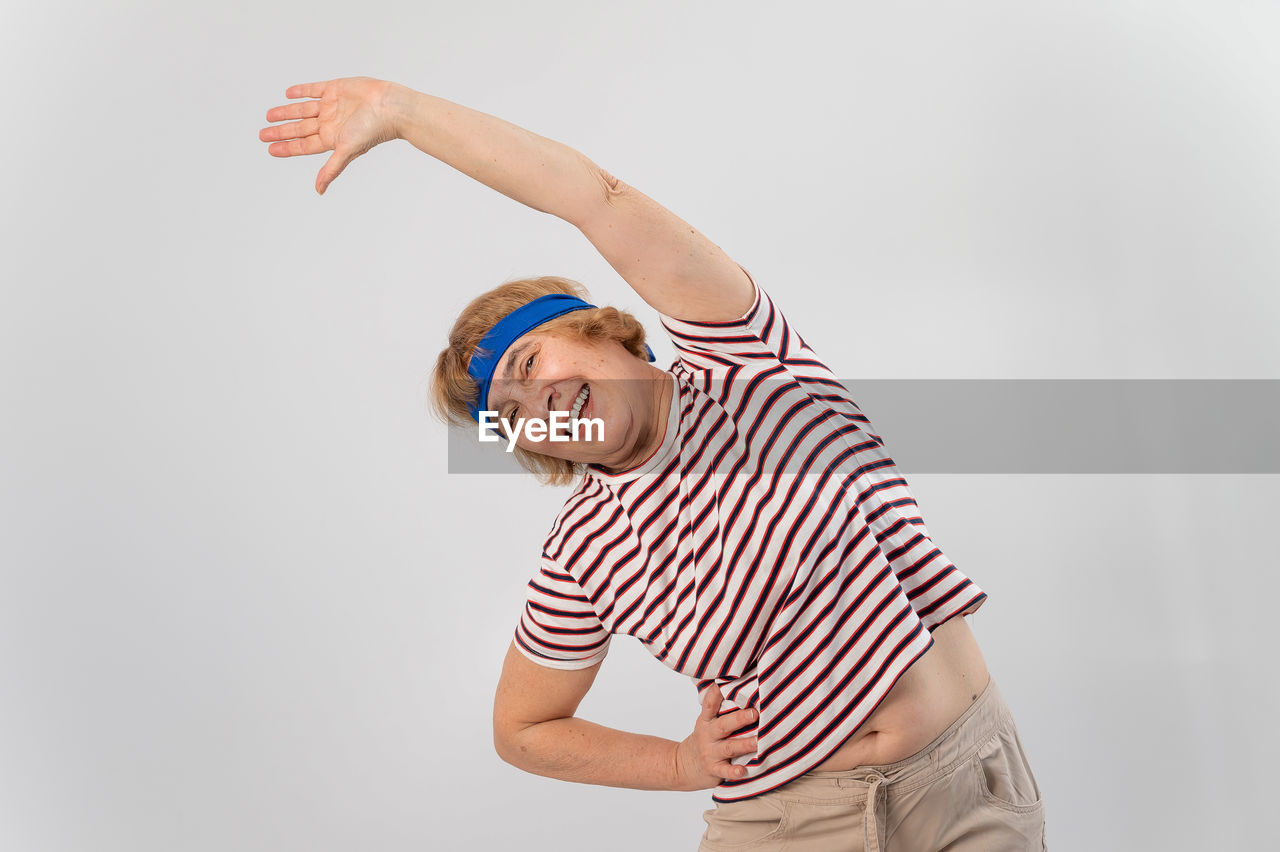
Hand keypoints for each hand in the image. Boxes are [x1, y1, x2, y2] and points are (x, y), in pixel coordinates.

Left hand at [259, 77, 400, 194]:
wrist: (389, 107)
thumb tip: (319, 190)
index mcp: (332, 139)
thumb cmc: (373, 131)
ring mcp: (332, 106)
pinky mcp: (336, 89)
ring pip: (303, 110)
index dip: (286, 147)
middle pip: (299, 129)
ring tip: (269, 115)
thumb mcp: (347, 151)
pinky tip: (289, 93)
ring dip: (286, 112)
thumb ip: (331, 169)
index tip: (270, 148)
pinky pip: (314, 90)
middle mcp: (330, 123)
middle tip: (262, 134)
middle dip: (281, 131)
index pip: (303, 145)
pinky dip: (301, 91)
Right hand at [673, 683, 758, 790]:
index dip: (717, 693)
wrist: (683, 766)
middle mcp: (708, 735)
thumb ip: (721, 709)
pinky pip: (725, 771)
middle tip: (754, 713)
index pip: (710, 704)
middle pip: (723, 725)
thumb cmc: (705, 739)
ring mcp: (711, 753)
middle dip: (739, 719)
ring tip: (758, 742)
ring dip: (744, 744)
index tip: (727, 682)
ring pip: (729, 747)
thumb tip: (742, 686)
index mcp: (707, 720)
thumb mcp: (706, 722)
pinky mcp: (714, 770)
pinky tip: (743, 770)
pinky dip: (734, 772)